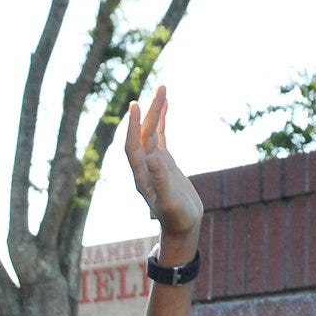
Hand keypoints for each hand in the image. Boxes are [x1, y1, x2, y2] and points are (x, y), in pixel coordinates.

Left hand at [121, 85, 202, 253]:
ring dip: (156, 111)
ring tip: (163, 88)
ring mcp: (153, 163)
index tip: (135, 106)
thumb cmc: (177, 218)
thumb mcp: (169, 200)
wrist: (183, 227)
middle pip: (143, 134)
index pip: (132, 147)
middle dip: (149, 111)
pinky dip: (162, 120)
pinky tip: (166, 105)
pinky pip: (160, 136)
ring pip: (151, 132)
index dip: (133, 127)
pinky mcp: (163, 161)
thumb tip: (152, 157)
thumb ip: (161, 180)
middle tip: (160, 88)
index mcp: (141, 176)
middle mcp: (144, 167)